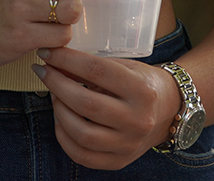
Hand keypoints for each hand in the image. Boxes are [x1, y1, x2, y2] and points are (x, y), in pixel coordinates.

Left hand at [32, 45, 182, 169]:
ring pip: (81, 133)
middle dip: (57, 84)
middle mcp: (138, 120)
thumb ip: (91, 67)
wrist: (169, 111)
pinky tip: (60, 119)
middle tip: (44, 72)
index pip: (96, 71)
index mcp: (142, 90)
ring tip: (53, 95)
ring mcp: (129, 144)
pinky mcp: (119, 161)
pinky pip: (82, 155)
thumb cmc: (143, 84)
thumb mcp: (124, 67)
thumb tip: (54, 62)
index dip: (66, 60)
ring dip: (58, 111)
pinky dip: (63, 136)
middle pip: (86, 104)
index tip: (47, 53)